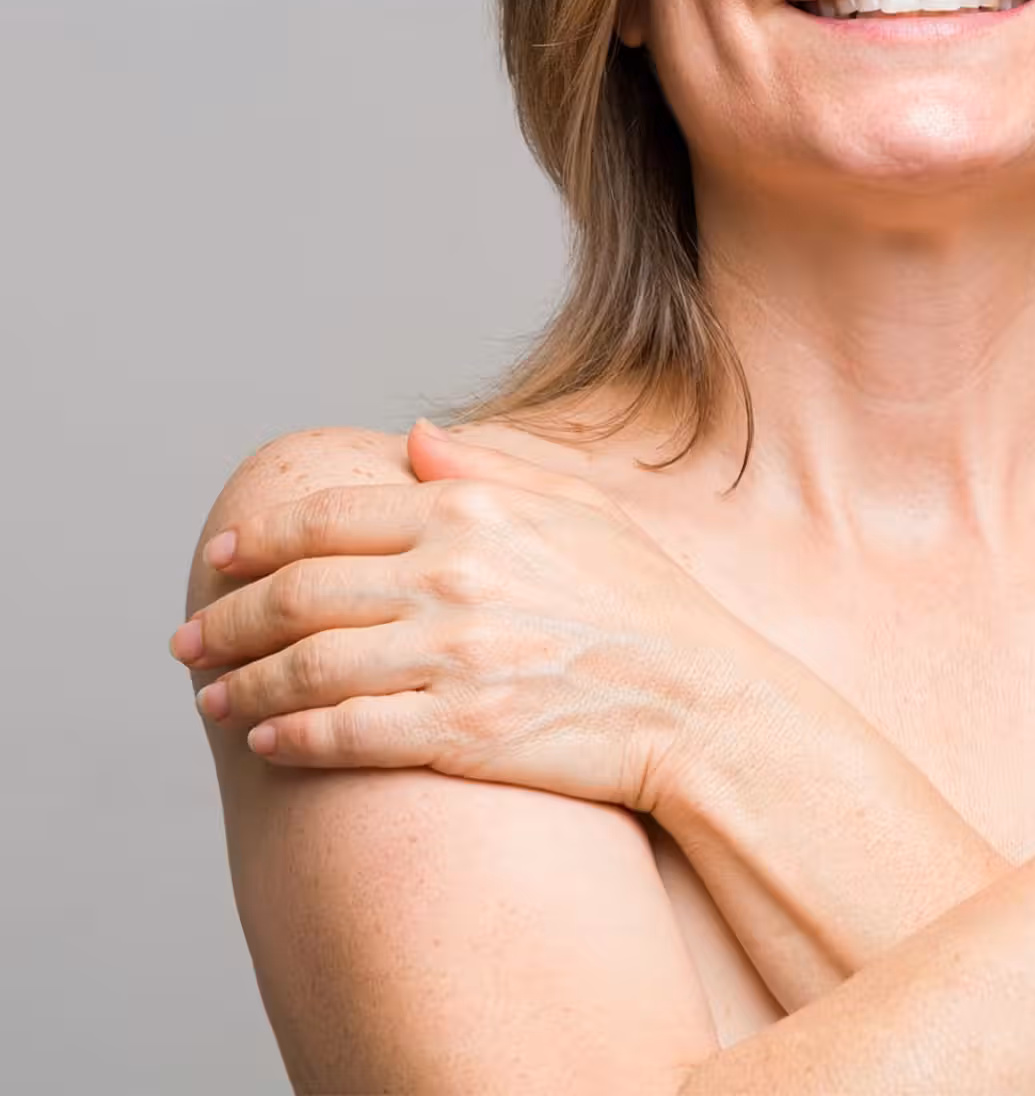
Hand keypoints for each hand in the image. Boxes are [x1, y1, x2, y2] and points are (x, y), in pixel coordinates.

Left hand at [171, 422, 757, 810]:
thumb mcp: (583, 508)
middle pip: (300, 592)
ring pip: (306, 666)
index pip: (331, 518)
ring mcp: (455, 657)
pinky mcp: (460, 732)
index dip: (260, 540)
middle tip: (188, 638)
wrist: (703, 703)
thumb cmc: (648, 604)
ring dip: (242, 682)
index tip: (221, 559)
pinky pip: (345, 732)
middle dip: (226, 617)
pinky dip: (291, 734)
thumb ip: (494, 466)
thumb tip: (417, 439)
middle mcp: (454, 576)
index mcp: (476, 512)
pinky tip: (265, 738)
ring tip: (210, 695)